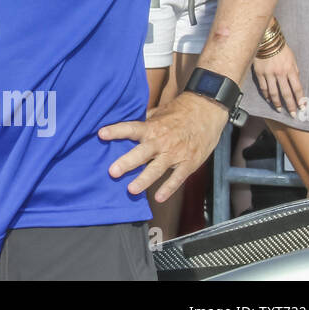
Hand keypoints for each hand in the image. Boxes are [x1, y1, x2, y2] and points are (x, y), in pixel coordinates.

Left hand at [98, 92, 226, 202]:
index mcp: (152, 127)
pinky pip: (177, 178)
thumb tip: (125, 125)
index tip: (101, 134)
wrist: (207, 111)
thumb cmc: (180, 111)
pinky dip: (168, 189)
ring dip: (144, 180)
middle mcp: (161, 141)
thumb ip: (143, 122)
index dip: (116, 131)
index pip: (130, 128)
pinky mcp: (188, 163)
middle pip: (141, 153)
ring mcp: (175, 153)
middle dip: (127, 162)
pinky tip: (158, 198)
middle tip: (112, 172)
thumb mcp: (159, 112)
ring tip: (131, 190)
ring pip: (157, 169)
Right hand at [251, 43, 304, 117]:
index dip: (300, 99)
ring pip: (273, 92)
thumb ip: (294, 72)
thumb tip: (295, 85)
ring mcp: (269, 74)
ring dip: (277, 103)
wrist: (267, 41)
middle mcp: (280, 74)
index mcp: (291, 70)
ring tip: (279, 110)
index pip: (297, 88)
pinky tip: (268, 99)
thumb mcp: (293, 60)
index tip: (302, 107)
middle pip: (286, 93)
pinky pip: (263, 87)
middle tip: (292, 114)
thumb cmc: (282, 50)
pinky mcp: (259, 73)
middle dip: (290, 105)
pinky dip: (266, 95)